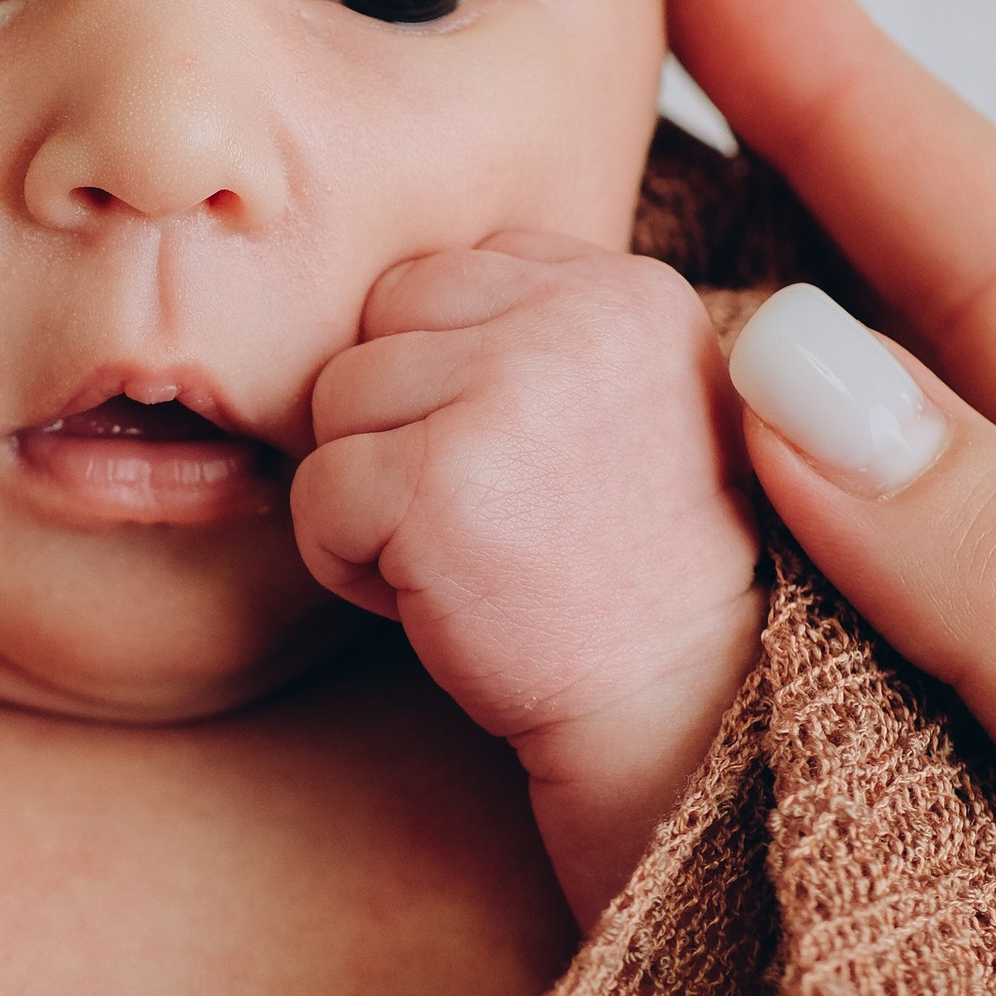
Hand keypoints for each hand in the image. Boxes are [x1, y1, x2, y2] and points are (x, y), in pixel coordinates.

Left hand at [294, 238, 763, 924]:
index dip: (446, 380)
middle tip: (481, 520)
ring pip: (335, 399)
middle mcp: (578, 314)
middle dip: (399, 426)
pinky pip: (315, 490)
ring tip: (463, 558)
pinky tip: (435, 600)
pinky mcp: (437, 479)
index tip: (514, 469)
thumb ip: (539, 332)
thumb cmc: (633, 578)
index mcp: (630, 287)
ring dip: (370, 495)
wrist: (680, 716)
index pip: (449, 278)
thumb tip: (388, 310)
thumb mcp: (629, 407)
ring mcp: (508, 387)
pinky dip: (347, 563)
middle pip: (380, 324)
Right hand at [667, 0, 995, 995]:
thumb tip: (812, 369)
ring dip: (699, 363)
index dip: (847, 86)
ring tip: (545, 240)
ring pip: (849, 506)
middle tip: (571, 40)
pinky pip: (800, 688)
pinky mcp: (966, 906)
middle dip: (753, 176)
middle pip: (923, 348)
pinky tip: (612, 528)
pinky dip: (692, 573)